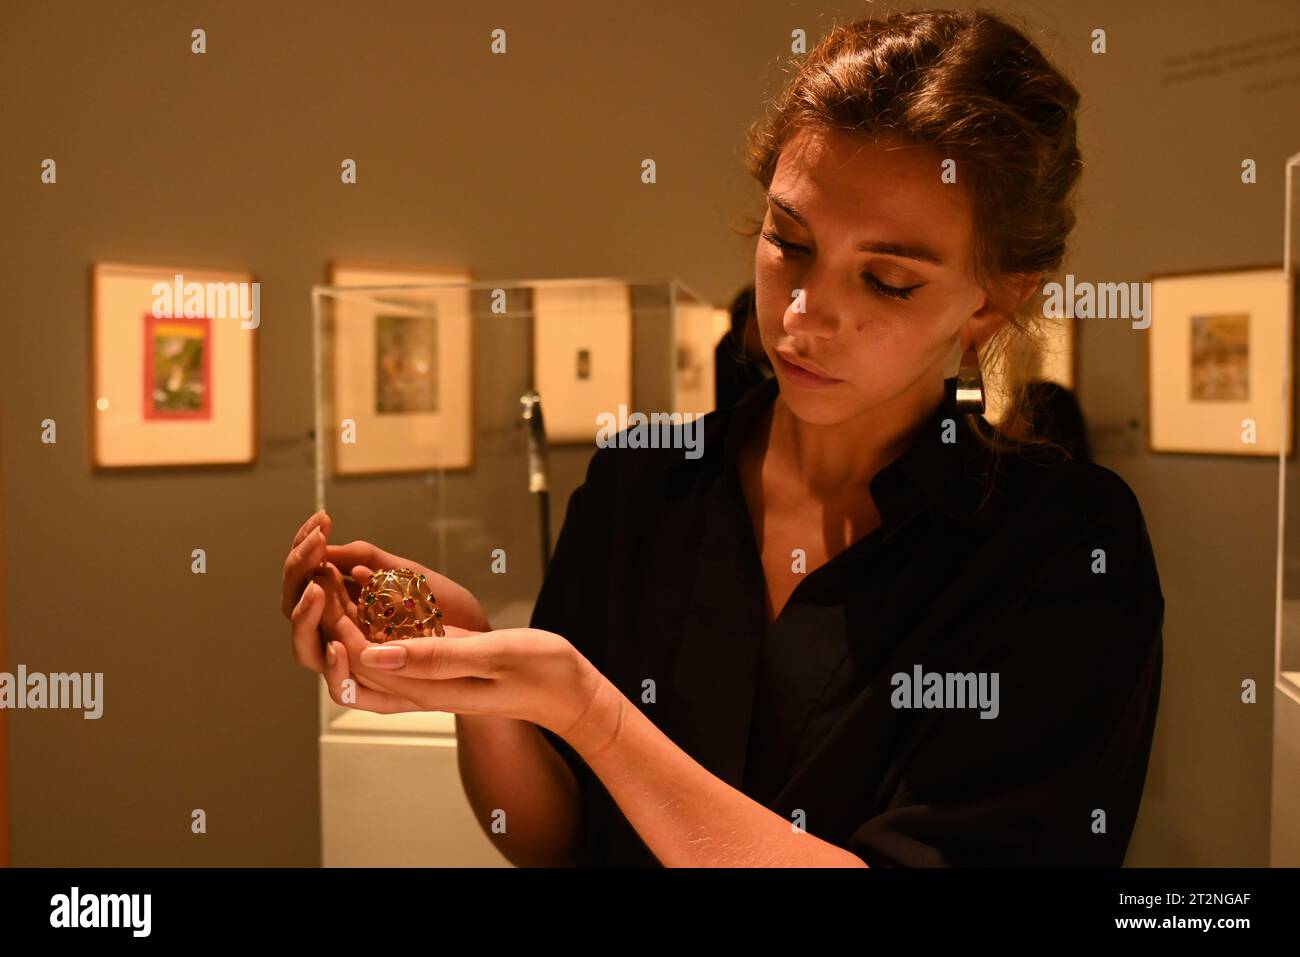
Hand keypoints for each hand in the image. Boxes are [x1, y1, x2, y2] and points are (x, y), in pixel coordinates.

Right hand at [281, 510, 489, 674]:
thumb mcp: (408, 574)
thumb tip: (329, 546)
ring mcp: (354, 665)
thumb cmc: (445, 609)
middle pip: (295, 610)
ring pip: (307, 649)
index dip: (304, 550)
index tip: (320, 521)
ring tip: (319, 589)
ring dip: (307, 618)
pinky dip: (335, 668)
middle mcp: (339, 635)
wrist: (482, 645)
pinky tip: (339, 645)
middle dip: (298, 576)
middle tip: (315, 550)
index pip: (303, 578)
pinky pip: (342, 689)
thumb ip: (370, 559)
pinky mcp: (374, 694)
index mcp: (342, 605)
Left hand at [302, 592, 618, 752]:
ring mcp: (428, 674)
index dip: (336, 621)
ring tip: (335, 569)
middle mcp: (419, 687)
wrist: (569, 691)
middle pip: (355, 655)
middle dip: (331, 614)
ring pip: (369, 645)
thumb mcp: (493, 657)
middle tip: (321, 569)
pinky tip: (371, 579)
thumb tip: (374, 654)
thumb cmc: (540, 673)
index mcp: (426, 690)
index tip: (328, 582)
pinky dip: (376, 609)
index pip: (360, 660)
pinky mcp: (438, 659)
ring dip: (348, 609)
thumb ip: (434, 656)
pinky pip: (394, 638)